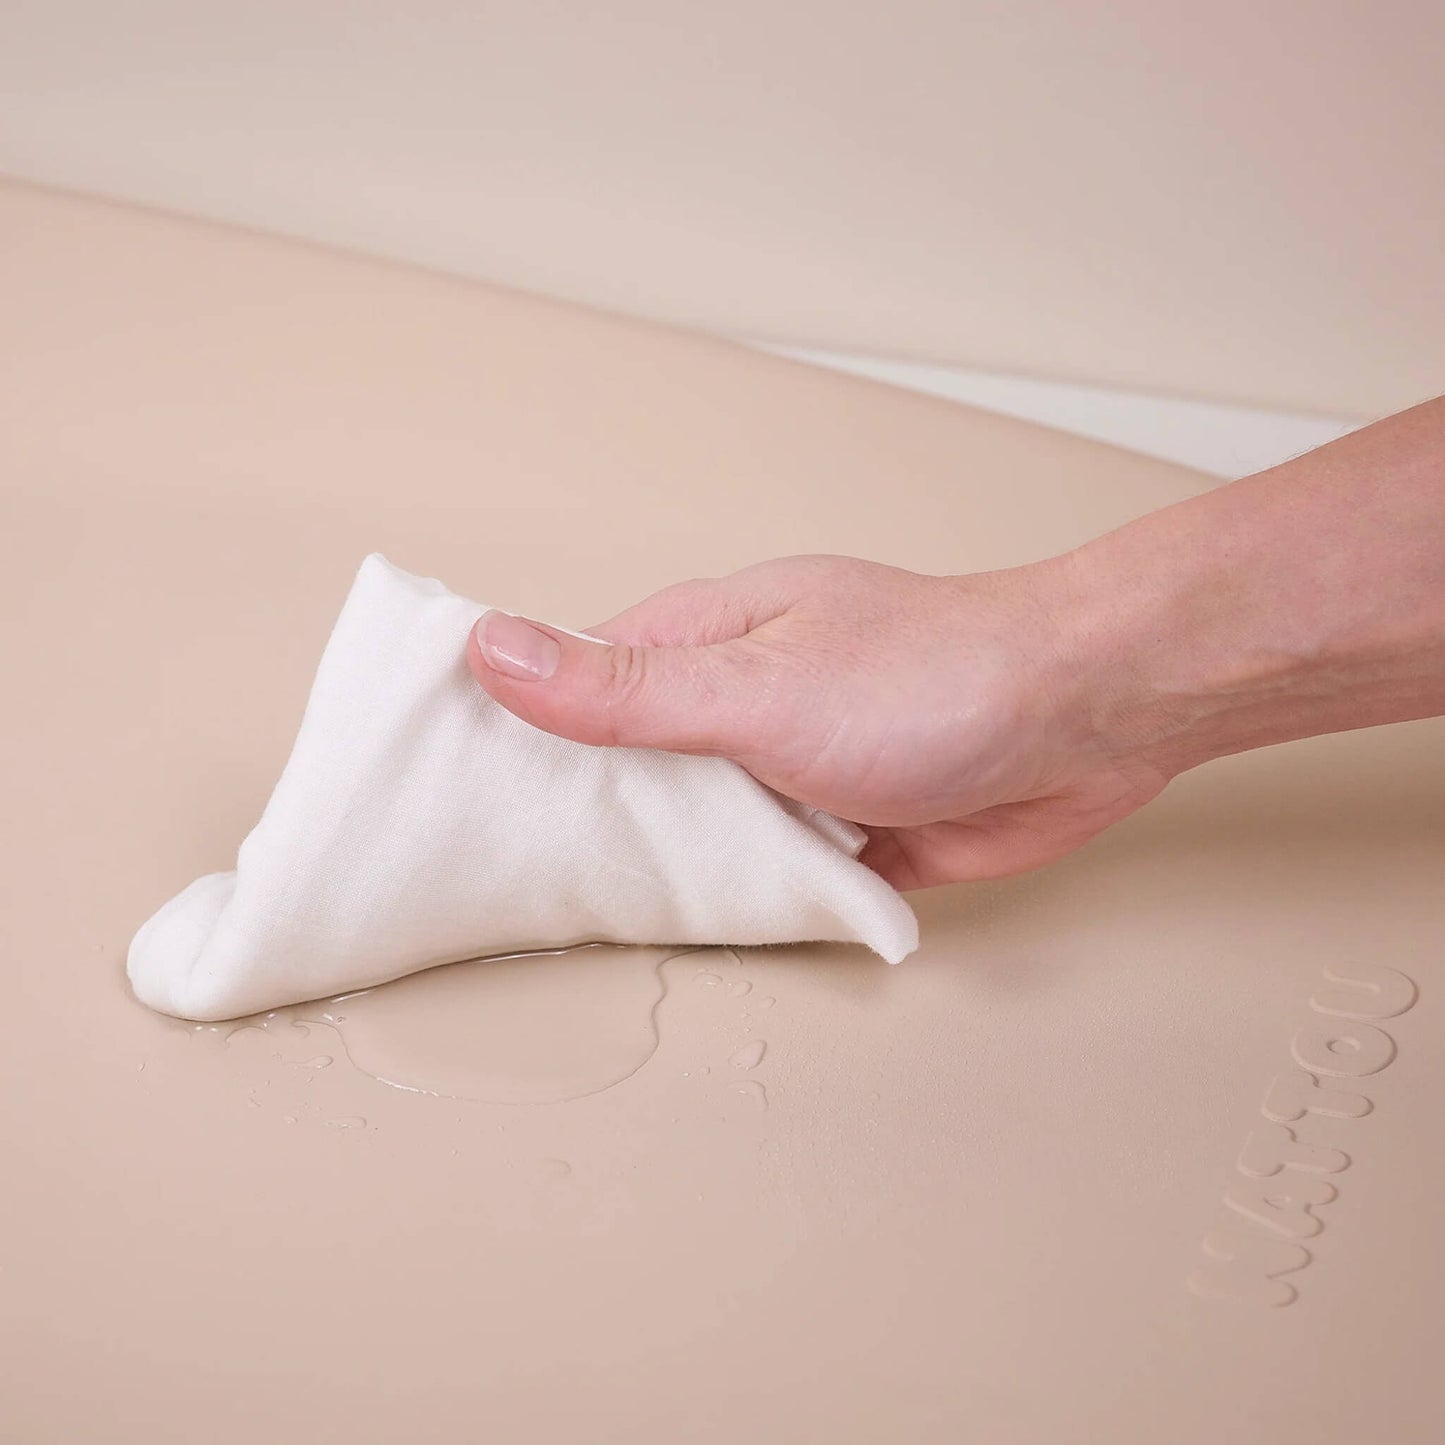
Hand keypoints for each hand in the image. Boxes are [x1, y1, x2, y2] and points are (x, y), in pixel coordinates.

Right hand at [465, 553, 1169, 888]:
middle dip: (586, 820)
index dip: (511, 734)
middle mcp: (742, 701)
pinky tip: (705, 933)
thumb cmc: (933, 677)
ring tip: (586, 923)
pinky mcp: (845, 828)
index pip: (574, 684)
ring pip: (701, 828)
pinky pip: (768, 870)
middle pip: (633, 768)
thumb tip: (490, 650)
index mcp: (704, 641)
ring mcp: (793, 767)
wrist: (1089, 722)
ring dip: (669, 867)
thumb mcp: (756, 688)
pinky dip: (743, 897)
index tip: (446, 797)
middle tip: (504, 890)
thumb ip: (627, 690)